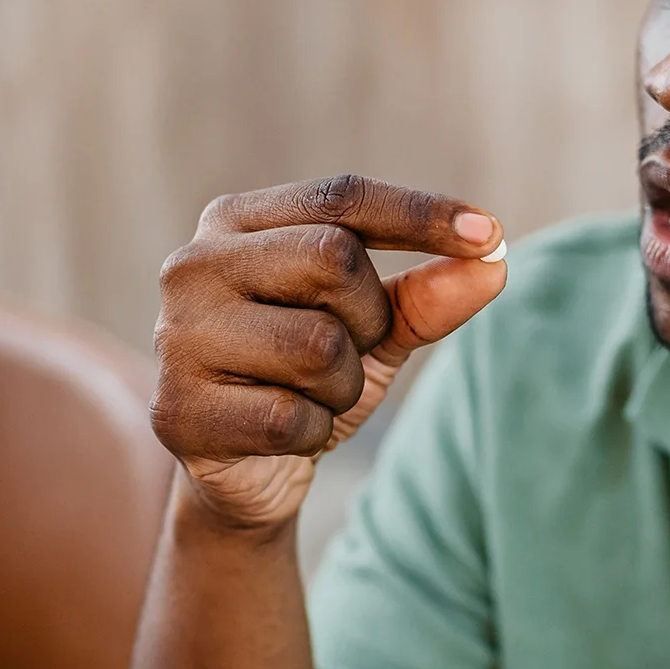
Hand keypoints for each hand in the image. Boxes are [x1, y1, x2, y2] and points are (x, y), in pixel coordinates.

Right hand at [152, 175, 506, 529]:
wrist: (244, 471)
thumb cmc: (308, 376)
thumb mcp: (376, 329)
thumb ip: (430, 294)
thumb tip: (493, 264)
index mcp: (234, 221)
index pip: (339, 197)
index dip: (419, 213)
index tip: (488, 235)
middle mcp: (192, 265)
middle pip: (334, 259)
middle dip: (369, 317)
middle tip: (348, 350)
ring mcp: (176, 337)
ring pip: (319, 347)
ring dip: (343, 386)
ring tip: (308, 394)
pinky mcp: (176, 410)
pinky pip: (291, 417)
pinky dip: (313, 433)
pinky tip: (281, 434)